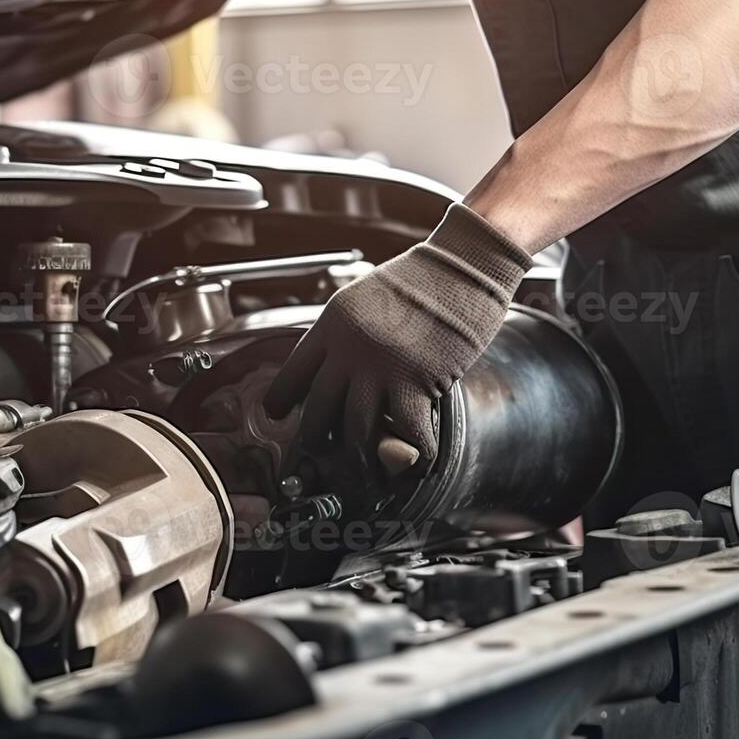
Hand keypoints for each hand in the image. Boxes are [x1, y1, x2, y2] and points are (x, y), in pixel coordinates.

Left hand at [263, 204, 532, 474]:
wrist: (463, 263)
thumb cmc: (423, 277)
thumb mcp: (368, 297)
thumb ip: (350, 334)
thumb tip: (339, 368)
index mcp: (332, 325)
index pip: (293, 373)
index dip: (281, 400)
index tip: (276, 416)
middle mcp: (349, 349)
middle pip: (318, 412)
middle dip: (313, 445)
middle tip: (315, 460)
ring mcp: (380, 367)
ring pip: (356, 432)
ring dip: (360, 461)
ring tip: (362, 474)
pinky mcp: (417, 381)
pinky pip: (406, 433)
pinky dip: (412, 455)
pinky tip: (415, 461)